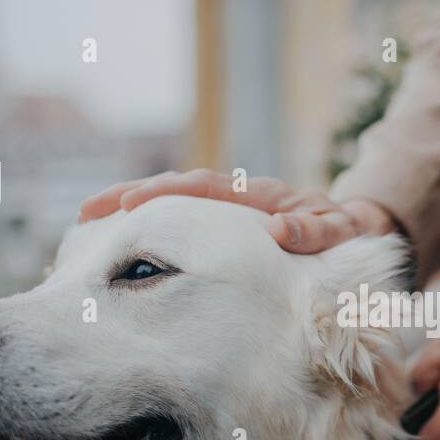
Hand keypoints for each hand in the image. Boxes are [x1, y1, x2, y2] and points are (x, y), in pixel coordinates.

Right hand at [78, 168, 396, 252]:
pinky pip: (176, 230)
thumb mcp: (338, 232)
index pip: (203, 188)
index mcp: (257, 196)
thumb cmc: (345, 235)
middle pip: (172, 191)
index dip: (165, 193)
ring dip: (128, 216)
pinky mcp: (219, 232)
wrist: (355, 232)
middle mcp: (234, 199)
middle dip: (128, 198)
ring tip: (84, 231)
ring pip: (168, 209)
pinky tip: (113, 251)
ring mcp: (224, 215)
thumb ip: (315, 232)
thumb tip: (280, 232)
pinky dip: (144, 236)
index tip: (130, 204)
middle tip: (85, 214)